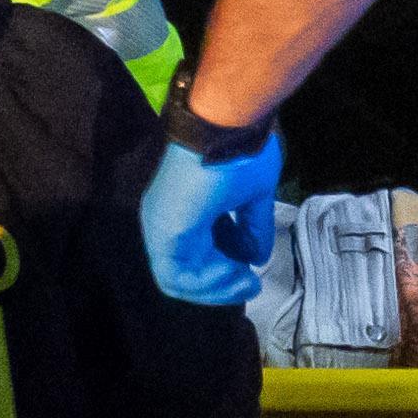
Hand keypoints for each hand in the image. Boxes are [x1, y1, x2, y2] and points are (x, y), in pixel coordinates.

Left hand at [141, 122, 279, 309]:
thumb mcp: (252, 196)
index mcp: (181, 209)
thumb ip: (251, 229)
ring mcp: (161, 226)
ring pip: (180, 280)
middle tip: (251, 283)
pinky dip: (208, 284)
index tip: (250, 272)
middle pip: (186, 271)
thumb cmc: (238, 152)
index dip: (223, 269)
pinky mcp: (164, 233)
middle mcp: (164, 219)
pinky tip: (235, 272)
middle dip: (222, 284)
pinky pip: (178, 277)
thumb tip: (256, 258)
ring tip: (246, 280)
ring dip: (217, 288)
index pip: (194, 253)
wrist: (227, 129)